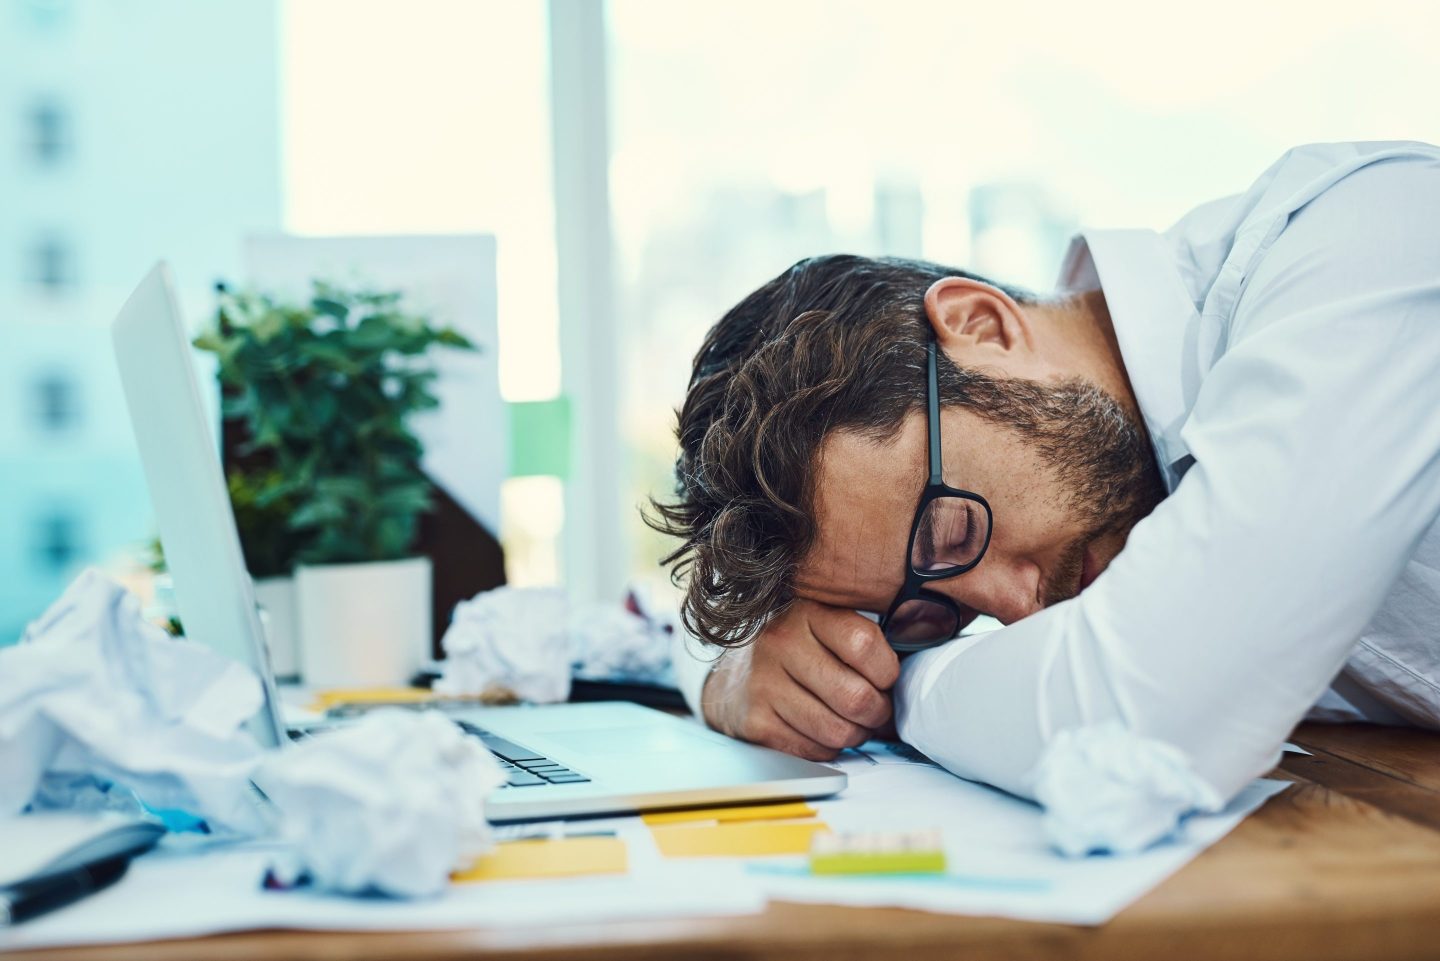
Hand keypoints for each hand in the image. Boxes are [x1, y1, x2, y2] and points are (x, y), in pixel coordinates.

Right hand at [699, 599, 899, 760]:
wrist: (735, 677)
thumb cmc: (801, 653)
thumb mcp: (829, 626)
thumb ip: (867, 639)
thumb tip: (915, 680)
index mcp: (807, 612)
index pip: (864, 644)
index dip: (887, 671)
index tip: (885, 677)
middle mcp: (780, 643)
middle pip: (856, 697)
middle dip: (878, 712)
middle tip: (875, 709)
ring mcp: (764, 683)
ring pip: (839, 731)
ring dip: (856, 735)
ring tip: (851, 721)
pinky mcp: (756, 722)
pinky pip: (815, 752)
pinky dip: (828, 748)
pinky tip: (821, 730)